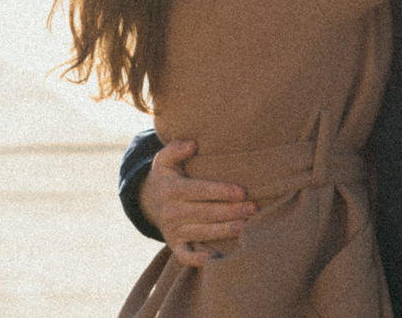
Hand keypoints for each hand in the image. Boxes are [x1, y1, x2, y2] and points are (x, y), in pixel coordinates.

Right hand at [142, 140, 253, 266]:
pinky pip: (183, 255)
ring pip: (201, 232)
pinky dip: (196, 259)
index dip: (221, 192)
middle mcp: (170, 211)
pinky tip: (213, 257)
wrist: (148, 201)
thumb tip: (193, 144)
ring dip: (224, 230)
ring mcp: (172, 230)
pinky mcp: (174, 244)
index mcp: (171, 189)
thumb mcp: (165, 159)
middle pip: (205, 212)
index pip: (199, 190)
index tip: (241, 192)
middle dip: (230, 211)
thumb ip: (176, 148)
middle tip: (253, 208)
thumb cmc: (167, 176)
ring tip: (245, 226)